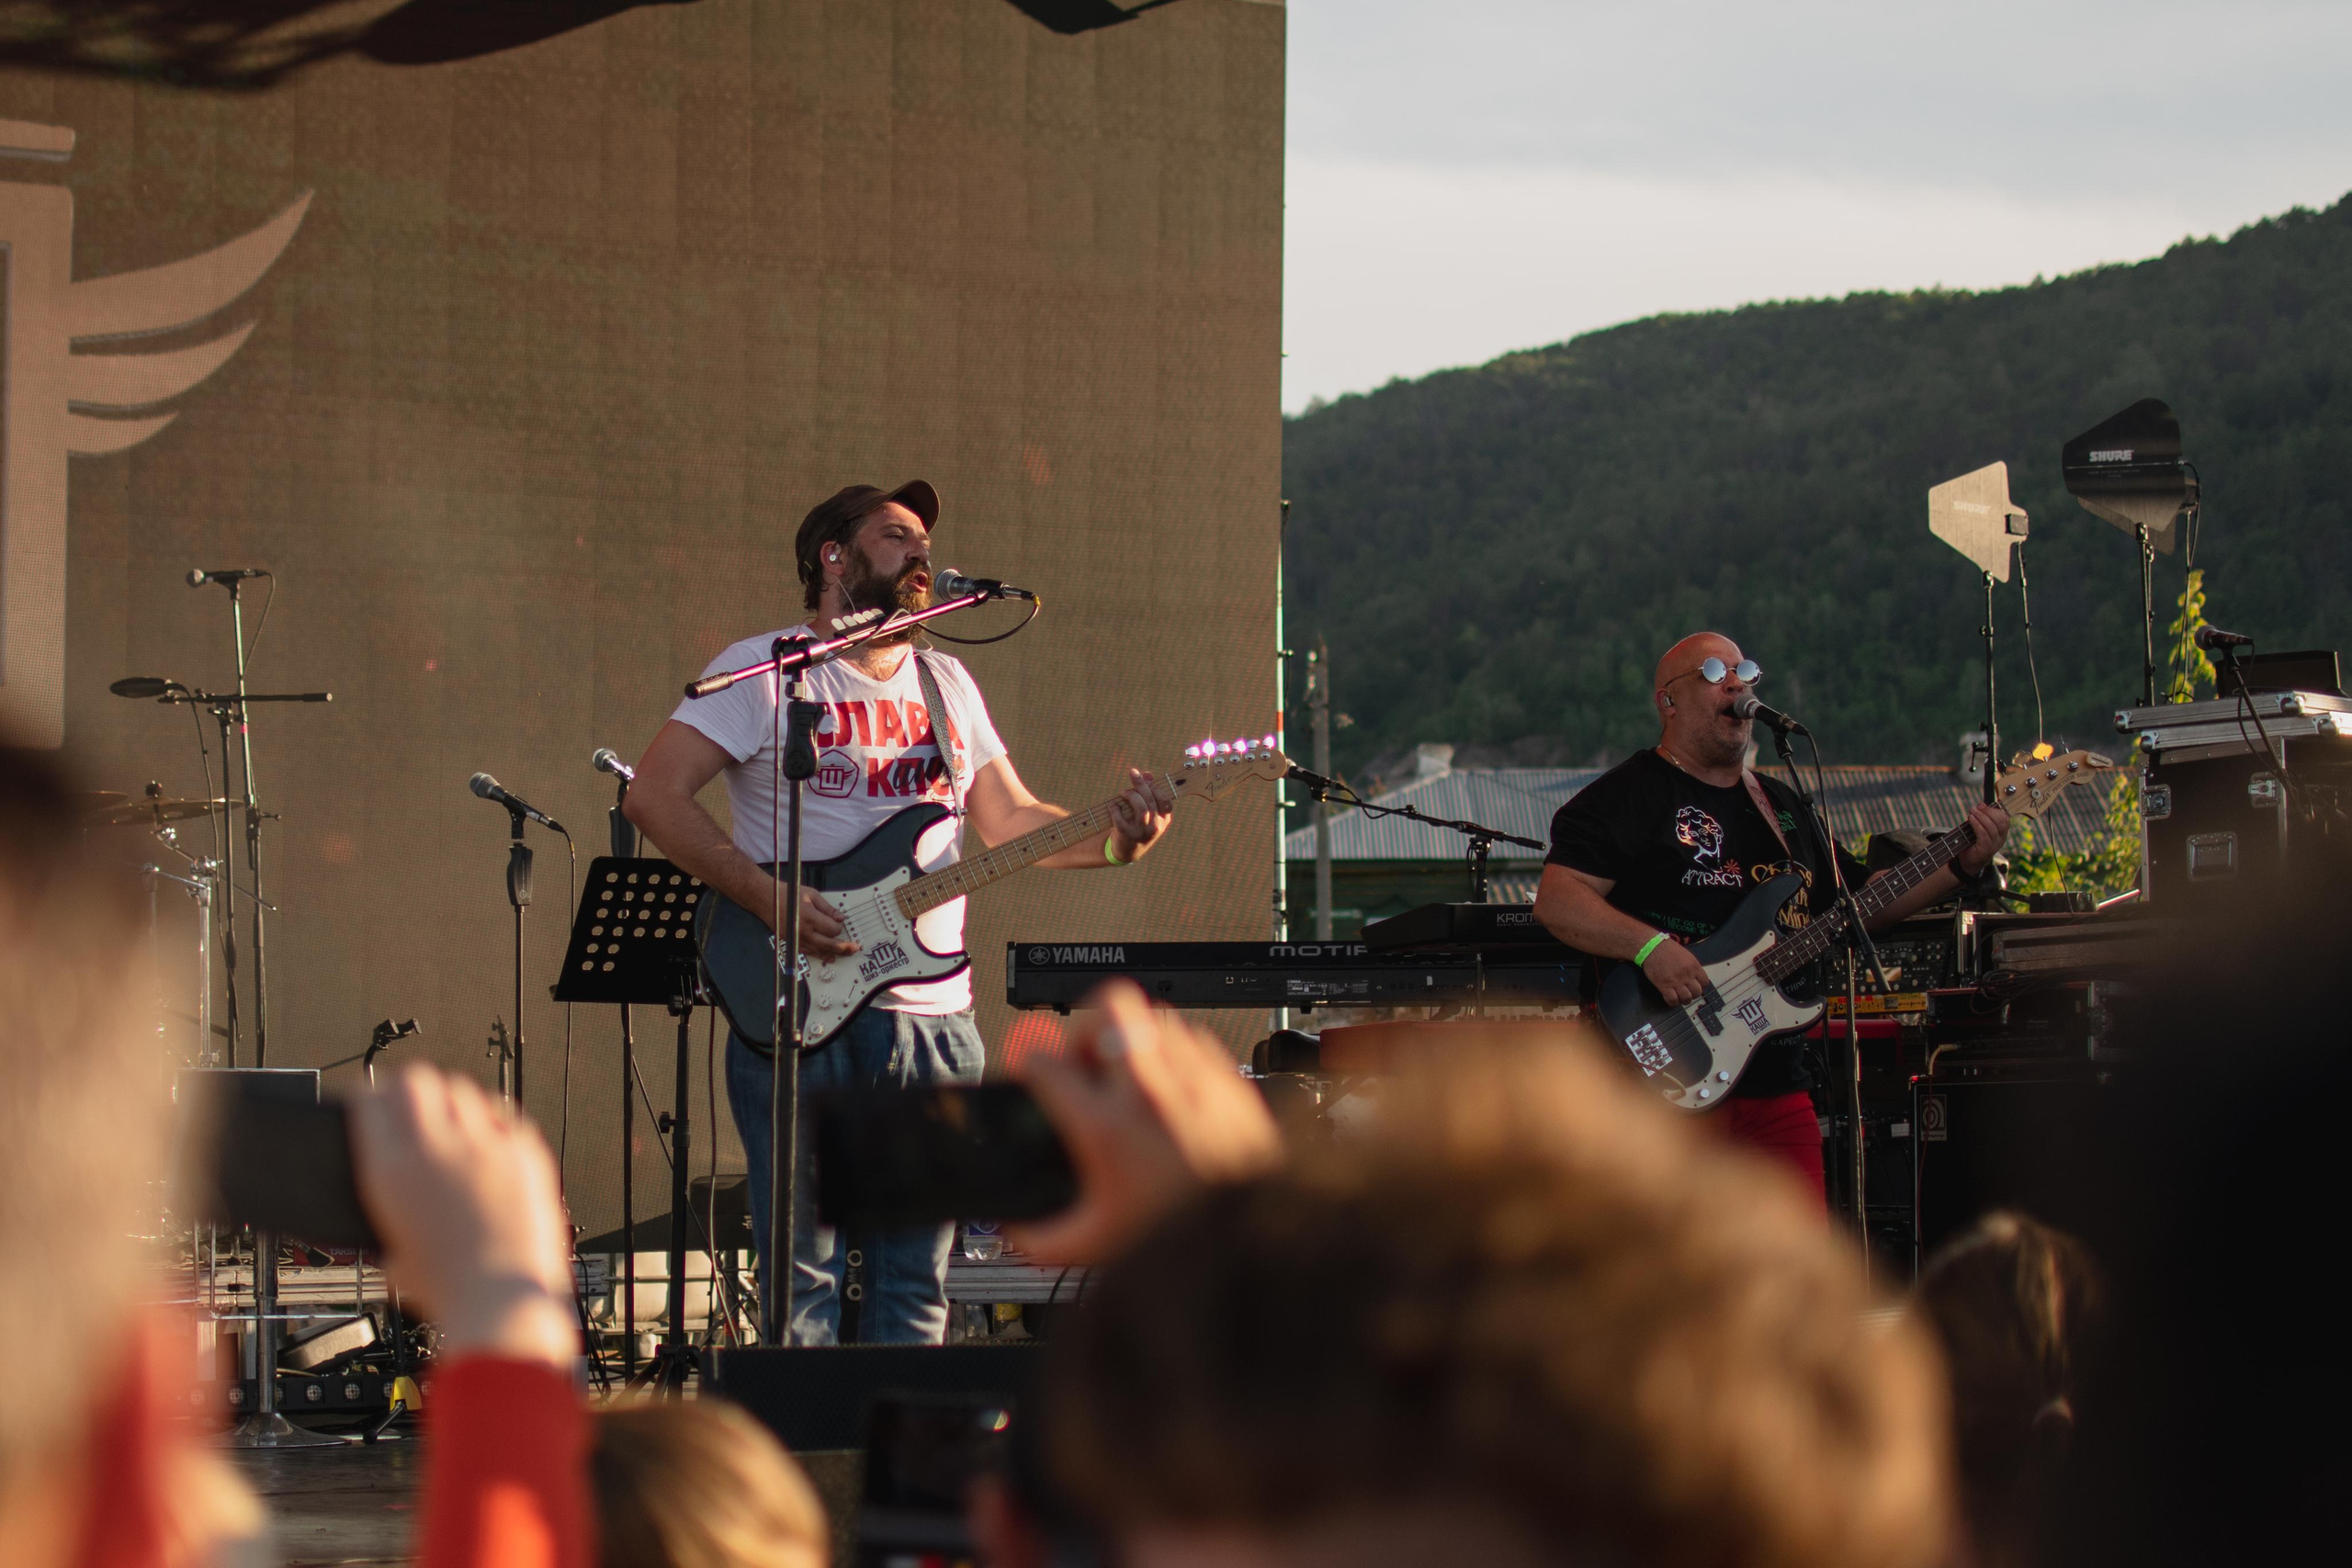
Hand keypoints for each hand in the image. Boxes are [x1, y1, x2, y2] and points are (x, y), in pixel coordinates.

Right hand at [348, 1065, 576, 1368]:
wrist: (501, 1301)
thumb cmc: (445, 1287)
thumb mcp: (390, 1247)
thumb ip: (389, 1205)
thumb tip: (392, 1183)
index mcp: (391, 1170)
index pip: (371, 1101)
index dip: (367, 1098)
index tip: (368, 1102)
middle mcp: (438, 1148)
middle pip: (417, 1080)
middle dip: (406, 1088)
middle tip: (405, 1104)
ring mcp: (486, 1145)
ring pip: (462, 1089)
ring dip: (449, 1099)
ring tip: (447, 1122)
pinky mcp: (525, 1152)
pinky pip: (504, 1115)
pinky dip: (490, 1121)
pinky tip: (486, 1140)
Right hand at [761, 881, 857, 958]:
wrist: (766, 899)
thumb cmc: (788, 894)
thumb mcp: (811, 895)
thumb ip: (828, 908)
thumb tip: (842, 918)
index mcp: (809, 917)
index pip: (832, 929)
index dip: (838, 927)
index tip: (839, 923)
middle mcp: (803, 931)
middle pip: (829, 944)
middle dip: (844, 947)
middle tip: (855, 948)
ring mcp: (797, 939)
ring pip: (820, 951)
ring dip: (835, 953)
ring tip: (847, 954)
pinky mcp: (792, 943)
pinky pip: (809, 953)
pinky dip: (820, 956)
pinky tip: (829, 958)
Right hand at [1006, 980, 1280, 1264]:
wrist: (1251, 1239)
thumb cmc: (1182, 1238)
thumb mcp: (1091, 1246)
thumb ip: (1039, 1236)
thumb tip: (1015, 1226)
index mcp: (1108, 1127)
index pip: (1044, 1061)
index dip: (1029, 1063)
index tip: (1034, 1074)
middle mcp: (1152, 1092)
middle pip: (1108, 1007)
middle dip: (1087, 1028)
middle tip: (1085, 1061)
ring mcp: (1195, 1081)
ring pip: (1153, 1017)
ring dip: (1132, 1040)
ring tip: (1128, 1077)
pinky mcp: (1229, 1083)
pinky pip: (1194, 1040)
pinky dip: (1174, 1056)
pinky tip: (1170, 1089)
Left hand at [1108, 768, 1173, 861]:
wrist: (1127, 851)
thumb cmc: (1138, 826)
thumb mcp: (1147, 812)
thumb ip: (1148, 793)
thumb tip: (1148, 775)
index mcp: (1163, 820)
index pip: (1165, 802)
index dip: (1156, 788)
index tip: (1146, 779)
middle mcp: (1155, 827)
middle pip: (1150, 801)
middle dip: (1141, 784)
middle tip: (1133, 773)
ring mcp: (1142, 832)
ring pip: (1141, 809)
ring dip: (1131, 796)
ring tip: (1123, 792)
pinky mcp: (1127, 835)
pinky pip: (1121, 819)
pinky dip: (1115, 809)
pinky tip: (1113, 805)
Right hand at [1642, 937, 1708, 1007]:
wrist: (1652, 947)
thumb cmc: (1668, 949)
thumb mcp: (1686, 956)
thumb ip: (1692, 967)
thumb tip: (1694, 976)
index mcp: (1694, 966)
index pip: (1705, 983)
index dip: (1700, 986)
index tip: (1694, 986)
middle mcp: (1688, 975)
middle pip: (1697, 992)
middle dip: (1692, 995)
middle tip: (1686, 992)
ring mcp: (1676, 982)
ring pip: (1686, 999)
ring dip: (1683, 1000)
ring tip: (1678, 997)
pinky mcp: (1664, 986)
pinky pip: (1673, 1000)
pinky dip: (1673, 1002)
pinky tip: (1670, 998)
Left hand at [1954, 801, 2011, 874]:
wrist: (1968, 863)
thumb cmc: (1973, 844)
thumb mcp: (1978, 829)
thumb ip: (1981, 818)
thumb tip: (1981, 804)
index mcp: (2002, 834)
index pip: (2005, 819)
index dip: (1995, 810)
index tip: (1982, 805)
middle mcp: (2001, 840)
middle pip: (2000, 821)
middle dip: (1987, 811)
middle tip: (1975, 808)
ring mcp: (1994, 845)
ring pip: (1992, 827)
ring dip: (1980, 816)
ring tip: (1971, 811)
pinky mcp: (1985, 849)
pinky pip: (1983, 834)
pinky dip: (1977, 824)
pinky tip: (1970, 819)